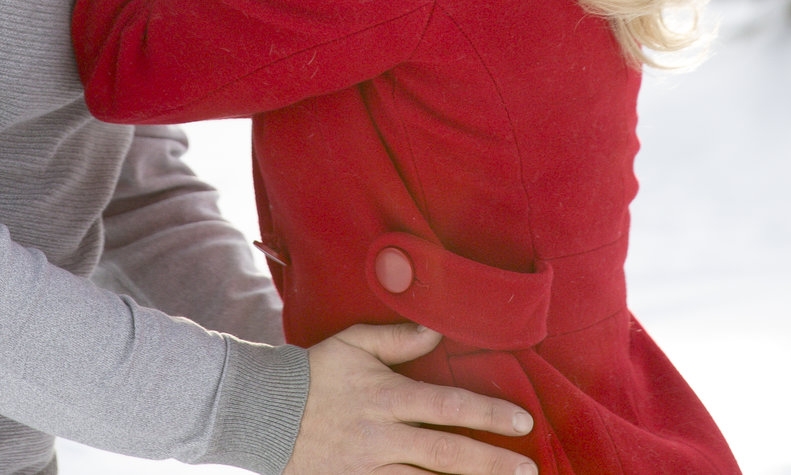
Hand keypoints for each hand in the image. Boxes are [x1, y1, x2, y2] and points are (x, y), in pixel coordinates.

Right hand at [283, 323, 536, 474]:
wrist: (261, 411)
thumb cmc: (313, 372)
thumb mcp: (354, 344)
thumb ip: (399, 339)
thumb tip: (439, 329)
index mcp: (386, 398)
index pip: (449, 406)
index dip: (489, 415)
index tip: (523, 423)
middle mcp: (381, 437)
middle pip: (447, 455)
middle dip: (492, 464)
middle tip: (530, 472)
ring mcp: (367, 469)